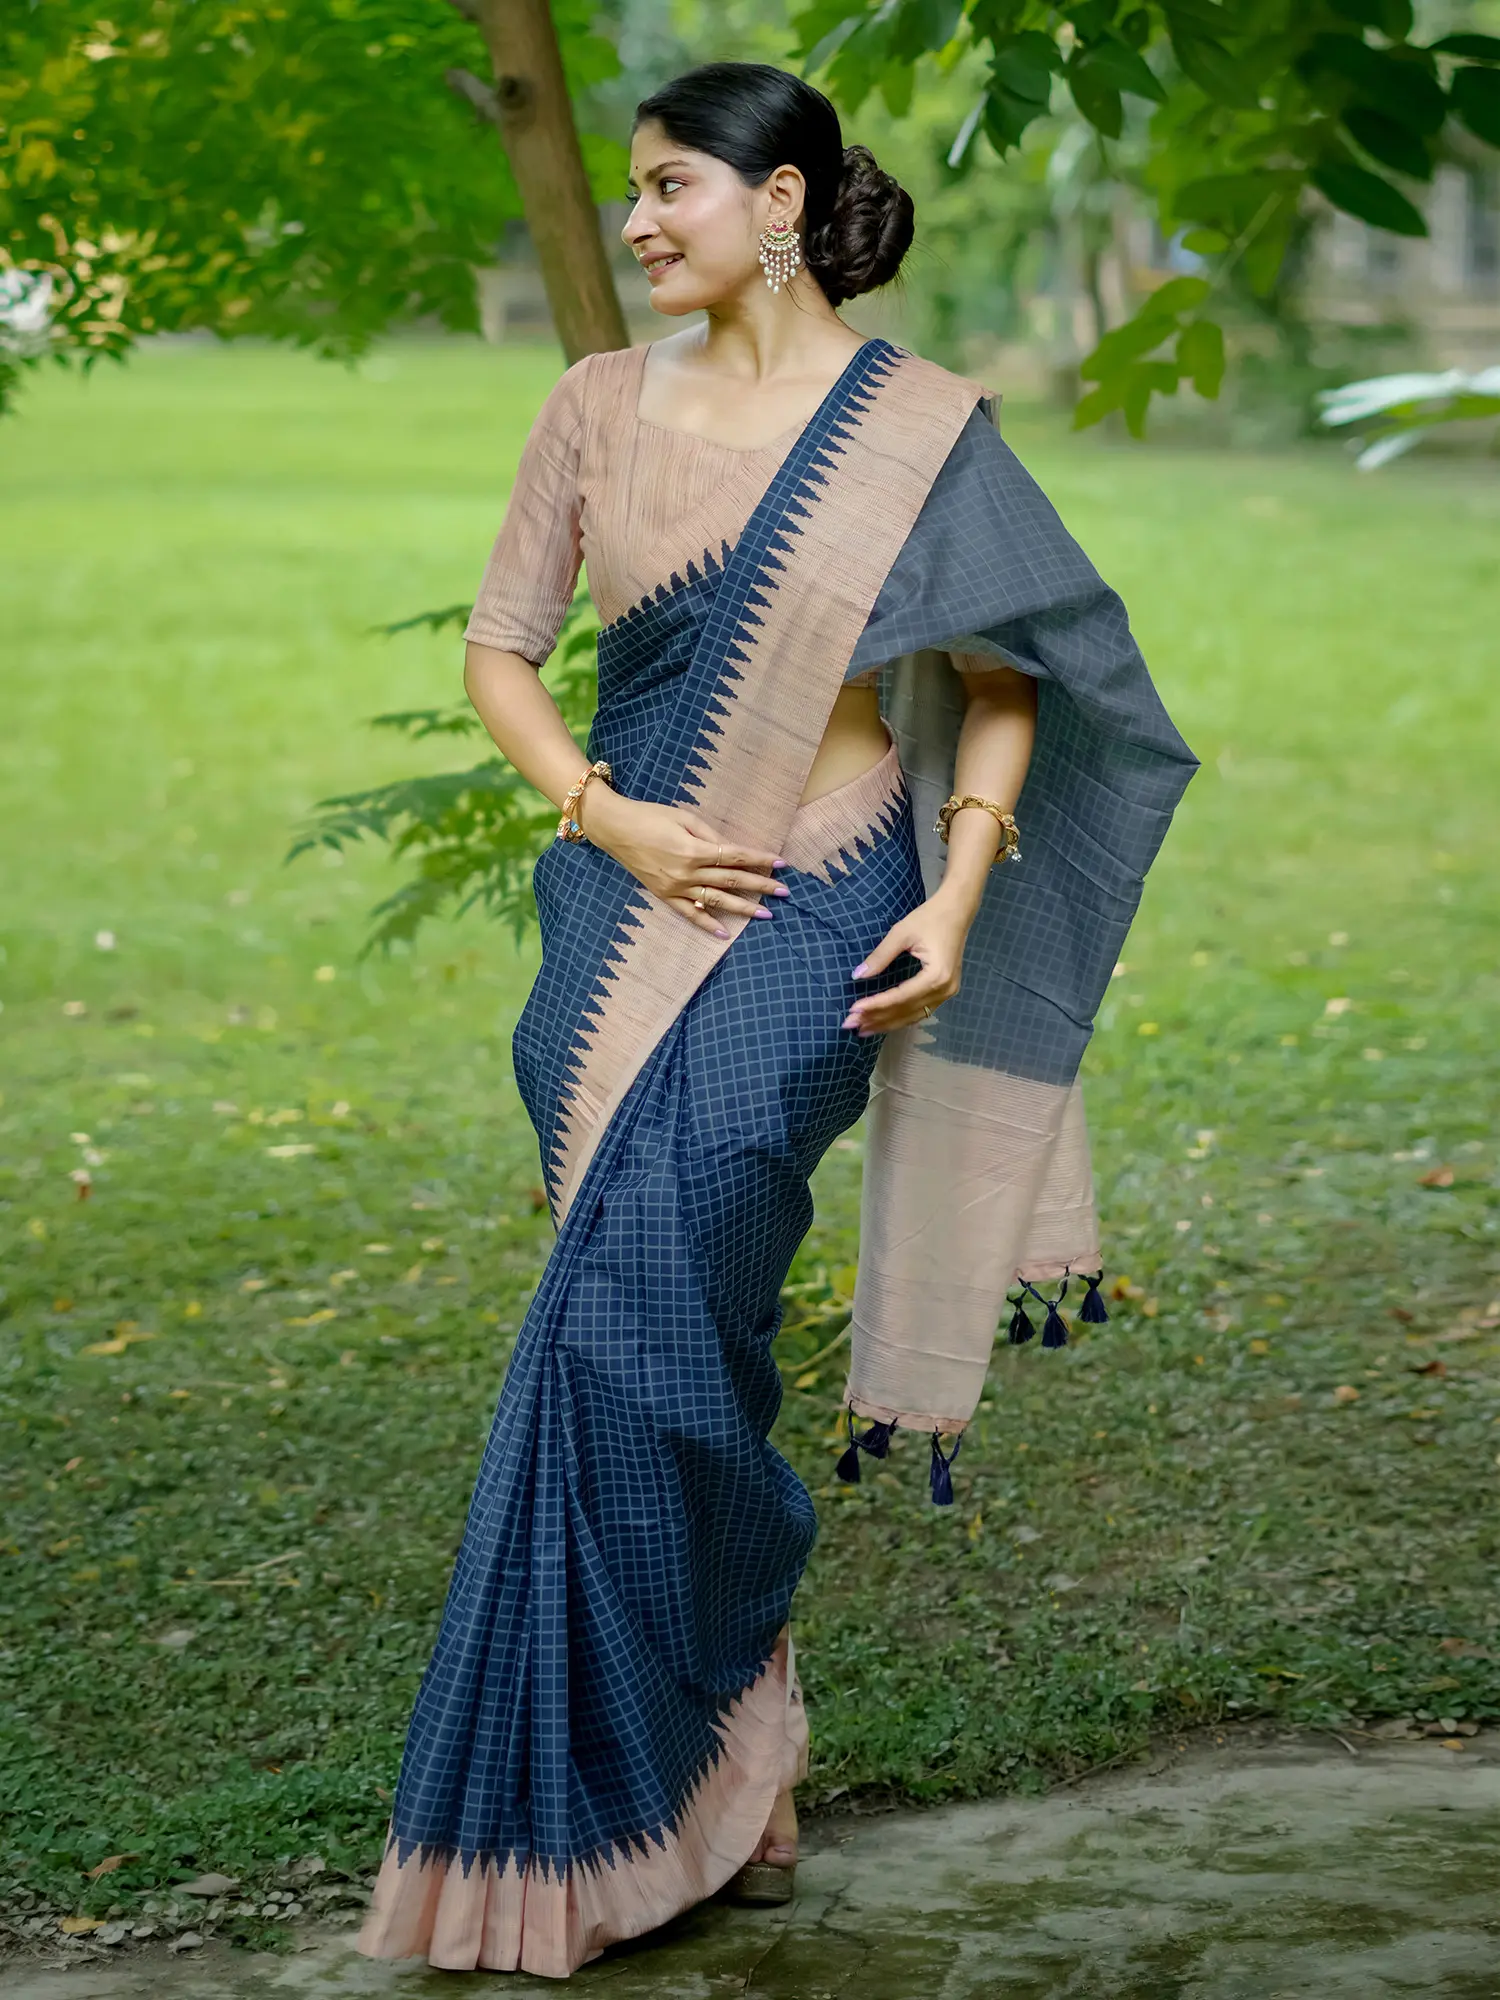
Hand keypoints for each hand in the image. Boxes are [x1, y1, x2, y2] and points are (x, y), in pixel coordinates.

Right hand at [583, 789, 788, 938]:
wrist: (615, 829)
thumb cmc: (651, 816)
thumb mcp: (685, 818)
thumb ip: (711, 836)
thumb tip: (735, 850)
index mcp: (695, 850)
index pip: (737, 857)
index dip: (760, 859)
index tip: (781, 863)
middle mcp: (687, 872)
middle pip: (732, 881)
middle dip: (761, 886)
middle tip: (785, 892)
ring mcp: (675, 887)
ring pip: (716, 901)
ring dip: (743, 908)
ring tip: (766, 913)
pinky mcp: (664, 895)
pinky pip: (689, 914)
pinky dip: (707, 924)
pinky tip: (725, 932)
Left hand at [841, 892, 972, 1035]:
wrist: (957, 910)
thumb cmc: (929, 918)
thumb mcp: (901, 933)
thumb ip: (880, 956)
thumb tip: (857, 975)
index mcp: (936, 976)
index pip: (900, 997)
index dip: (875, 1005)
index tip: (853, 1010)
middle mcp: (944, 990)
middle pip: (906, 1011)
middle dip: (877, 1019)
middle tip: (850, 1024)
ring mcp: (947, 992)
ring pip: (913, 1015)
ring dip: (888, 1023)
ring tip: (863, 1029)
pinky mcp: (945, 991)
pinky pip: (921, 1010)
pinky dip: (902, 1017)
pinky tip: (885, 1022)